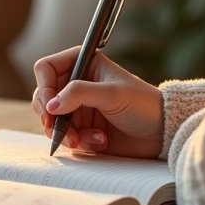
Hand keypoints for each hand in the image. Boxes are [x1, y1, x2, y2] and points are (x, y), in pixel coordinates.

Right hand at [31, 46, 164, 158]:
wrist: (162, 133)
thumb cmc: (143, 105)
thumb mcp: (112, 94)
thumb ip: (79, 94)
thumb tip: (50, 105)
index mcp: (83, 63)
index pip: (46, 68)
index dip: (44, 86)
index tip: (51, 106)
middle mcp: (76, 84)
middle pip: (43, 96)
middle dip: (49, 114)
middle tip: (57, 127)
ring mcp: (77, 107)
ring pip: (50, 119)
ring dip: (63, 131)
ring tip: (80, 139)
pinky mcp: (81, 128)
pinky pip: (64, 136)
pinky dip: (78, 141)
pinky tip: (100, 140)